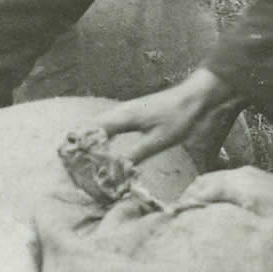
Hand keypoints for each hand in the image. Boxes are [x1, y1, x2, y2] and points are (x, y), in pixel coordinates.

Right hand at [91, 67, 233, 162]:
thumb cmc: (180, 115)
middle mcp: (117, 113)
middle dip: (79, 151)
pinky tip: (104, 156)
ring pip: (95, 130)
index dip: (77, 151)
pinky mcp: (131, 118)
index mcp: (120, 117)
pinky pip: (108, 129)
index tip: (74, 169)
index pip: (87, 133)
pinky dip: (101, 143)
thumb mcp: (158, 140)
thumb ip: (134, 155)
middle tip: (78, 174)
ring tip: (87, 169)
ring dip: (89, 147)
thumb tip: (114, 173)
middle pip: (86, 130)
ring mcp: (123, 114)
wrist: (198, 96)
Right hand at [179, 165, 272, 228]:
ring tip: (193, 208)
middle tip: (180, 212)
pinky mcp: (253, 175)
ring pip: (213, 178)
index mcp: (235, 185)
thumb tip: (203, 220)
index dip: (185, 203)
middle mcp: (238, 175)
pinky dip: (214, 188)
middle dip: (189, 195)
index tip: (174, 215)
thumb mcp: (253, 222)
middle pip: (203, 181)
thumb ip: (226, 217)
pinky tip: (214, 201)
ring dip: (200, 191)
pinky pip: (225, 178)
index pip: (200, 191)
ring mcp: (246, 173)